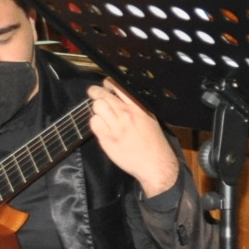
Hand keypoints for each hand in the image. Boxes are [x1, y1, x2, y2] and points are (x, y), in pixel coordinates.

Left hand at [86, 80, 179, 198]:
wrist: (155, 164)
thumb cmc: (154, 142)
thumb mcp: (150, 118)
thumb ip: (136, 106)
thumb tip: (120, 96)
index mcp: (138, 107)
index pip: (119, 86)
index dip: (108, 83)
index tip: (106, 85)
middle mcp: (126, 114)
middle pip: (103, 95)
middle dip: (95, 92)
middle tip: (93, 93)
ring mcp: (116, 126)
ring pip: (96, 107)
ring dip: (96, 108)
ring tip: (100, 112)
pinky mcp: (107, 138)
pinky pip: (93, 123)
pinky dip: (95, 122)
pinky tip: (101, 126)